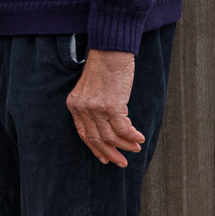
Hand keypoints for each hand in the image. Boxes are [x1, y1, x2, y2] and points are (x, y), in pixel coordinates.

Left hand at [66, 49, 145, 166]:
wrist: (109, 52)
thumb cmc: (103, 69)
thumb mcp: (89, 90)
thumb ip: (91, 108)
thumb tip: (104, 129)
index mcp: (74, 105)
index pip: (83, 134)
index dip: (95, 149)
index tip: (104, 159)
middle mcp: (83, 108)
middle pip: (96, 139)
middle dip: (110, 154)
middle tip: (121, 163)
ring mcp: (97, 108)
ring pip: (111, 137)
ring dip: (125, 146)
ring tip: (135, 149)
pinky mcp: (112, 105)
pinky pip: (124, 129)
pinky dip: (133, 137)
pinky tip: (139, 138)